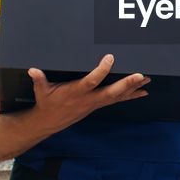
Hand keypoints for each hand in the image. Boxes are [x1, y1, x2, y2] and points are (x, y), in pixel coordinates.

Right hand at [26, 54, 148, 131]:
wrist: (50, 122)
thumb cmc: (47, 103)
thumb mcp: (41, 91)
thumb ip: (39, 80)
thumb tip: (32, 70)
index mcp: (76, 92)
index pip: (91, 80)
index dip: (101, 70)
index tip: (109, 58)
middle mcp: (89, 99)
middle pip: (111, 92)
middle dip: (127, 84)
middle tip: (140, 75)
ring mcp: (95, 103)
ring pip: (118, 96)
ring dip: (133, 88)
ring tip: (147, 80)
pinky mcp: (98, 104)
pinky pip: (117, 100)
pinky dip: (131, 96)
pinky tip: (143, 92)